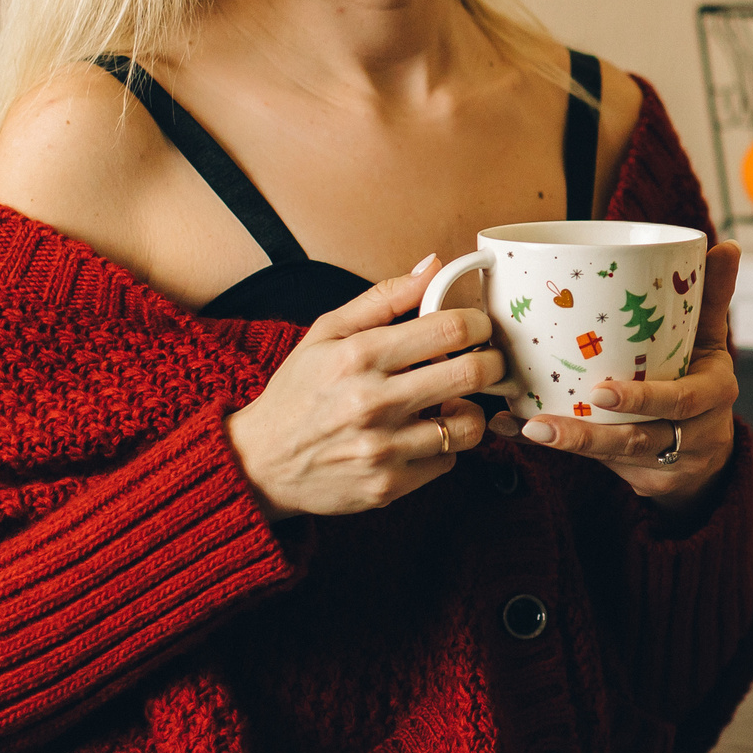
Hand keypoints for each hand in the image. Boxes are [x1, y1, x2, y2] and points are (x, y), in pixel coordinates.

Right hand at [224, 254, 506, 519]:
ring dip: (468, 411)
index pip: (449, 329)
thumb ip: (383, 298)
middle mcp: (372, 402)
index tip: (478, 327)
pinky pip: (448, 461)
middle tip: (487, 361)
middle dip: (493, 363)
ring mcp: (382, 448)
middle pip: (473, 373)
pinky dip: (443, 447)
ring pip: (469, 425)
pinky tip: (421, 436)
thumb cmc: (298, 392)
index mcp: (359, 355)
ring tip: (449, 403)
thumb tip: (432, 266)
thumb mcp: (326, 332)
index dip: (478, 323)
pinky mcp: (388, 486)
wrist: (260, 462)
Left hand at [493, 242, 742, 514]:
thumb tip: (727, 244)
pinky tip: (517, 431)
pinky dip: (557, 449)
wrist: (710, 451)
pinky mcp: (639, 479)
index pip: (680, 400)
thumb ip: (711, 296)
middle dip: (591, 435)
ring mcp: (665, 462)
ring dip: (569, 444)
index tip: (600, 391)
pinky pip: (597, 465)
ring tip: (529, 429)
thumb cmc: (702, 381)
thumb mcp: (711, 341)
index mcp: (713, 393)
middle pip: (639, 438)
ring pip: (615, 455)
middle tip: (544, 423)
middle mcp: (693, 433)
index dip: (643, 398)